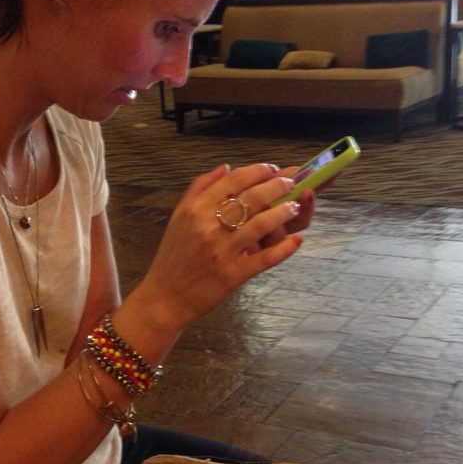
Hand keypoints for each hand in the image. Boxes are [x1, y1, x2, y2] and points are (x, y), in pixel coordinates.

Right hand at [133, 162, 304, 331]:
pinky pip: (265, 258)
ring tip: (295, 207)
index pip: (234, 180)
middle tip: (291, 184)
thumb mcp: (178, 216)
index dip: (258, 170)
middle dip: (278, 186)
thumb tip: (226, 167)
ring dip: (284, 212)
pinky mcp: (234, 275)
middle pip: (252, 197)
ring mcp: (223, 251)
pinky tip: (296, 240)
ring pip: (262, 224)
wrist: (166, 296)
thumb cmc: (173, 256)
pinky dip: (285, 248)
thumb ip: (199, 188)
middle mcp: (209, 227)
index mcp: (196, 209)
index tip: (273, 169)